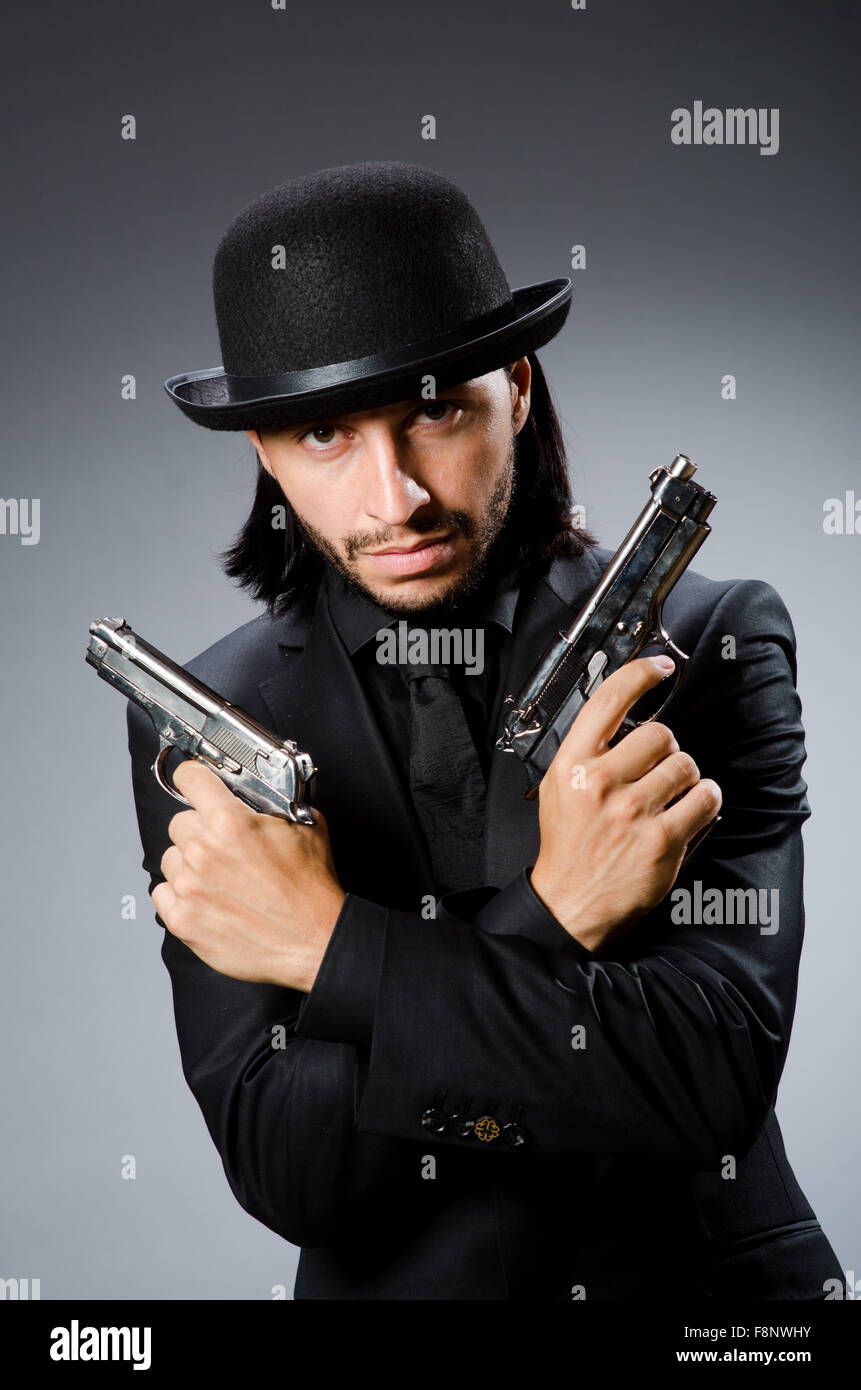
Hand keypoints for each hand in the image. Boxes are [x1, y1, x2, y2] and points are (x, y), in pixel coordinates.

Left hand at [151, 760, 345, 990]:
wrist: (314, 940)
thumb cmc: (311, 889)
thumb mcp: (306, 825)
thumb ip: (272, 803)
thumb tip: (257, 794)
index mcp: (230, 822)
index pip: (188, 778)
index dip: (195, 779)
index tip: (196, 785)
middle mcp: (203, 851)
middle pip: (179, 822)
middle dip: (200, 829)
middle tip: (225, 846)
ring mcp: (189, 887)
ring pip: (171, 858)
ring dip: (189, 864)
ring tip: (221, 878)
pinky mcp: (183, 920)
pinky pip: (162, 894)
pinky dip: (180, 895)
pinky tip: (208, 898)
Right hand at [529, 655, 720, 952]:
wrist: (570, 903)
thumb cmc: (569, 844)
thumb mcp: (559, 787)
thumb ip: (589, 752)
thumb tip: (627, 717)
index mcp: (572, 765)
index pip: (608, 700)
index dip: (640, 674)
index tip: (661, 667)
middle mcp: (600, 784)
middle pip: (659, 734)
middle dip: (667, 748)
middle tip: (658, 769)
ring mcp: (632, 812)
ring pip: (686, 764)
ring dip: (687, 776)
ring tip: (672, 794)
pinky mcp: (662, 840)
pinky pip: (705, 799)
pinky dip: (706, 799)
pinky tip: (692, 807)